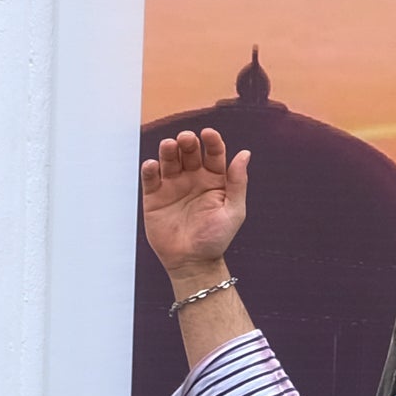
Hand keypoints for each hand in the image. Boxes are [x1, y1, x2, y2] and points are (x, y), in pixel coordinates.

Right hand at [140, 127, 250, 287]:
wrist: (193, 262)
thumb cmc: (216, 238)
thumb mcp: (234, 211)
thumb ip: (238, 182)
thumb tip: (245, 153)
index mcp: (215, 180)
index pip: (214, 154)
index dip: (212, 141)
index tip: (208, 134)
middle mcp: (193, 178)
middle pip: (189, 152)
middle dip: (187, 142)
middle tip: (186, 139)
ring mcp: (172, 184)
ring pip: (169, 160)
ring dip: (168, 150)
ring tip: (169, 146)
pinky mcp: (154, 195)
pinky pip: (150, 177)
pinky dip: (150, 169)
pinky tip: (153, 165)